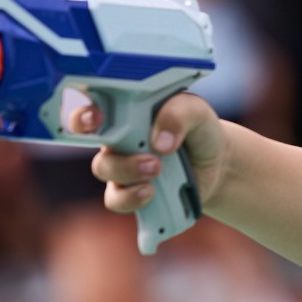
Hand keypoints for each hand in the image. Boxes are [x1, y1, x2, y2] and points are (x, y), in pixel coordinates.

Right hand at [64, 91, 226, 215]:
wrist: (216, 165)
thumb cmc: (199, 129)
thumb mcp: (195, 112)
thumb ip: (177, 116)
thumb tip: (158, 143)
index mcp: (126, 107)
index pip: (93, 103)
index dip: (85, 111)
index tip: (96, 118)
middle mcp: (117, 135)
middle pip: (89, 137)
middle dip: (101, 140)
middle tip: (133, 144)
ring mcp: (121, 164)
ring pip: (103, 169)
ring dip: (126, 169)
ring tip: (156, 168)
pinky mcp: (130, 191)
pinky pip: (116, 199)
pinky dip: (130, 198)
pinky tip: (150, 192)